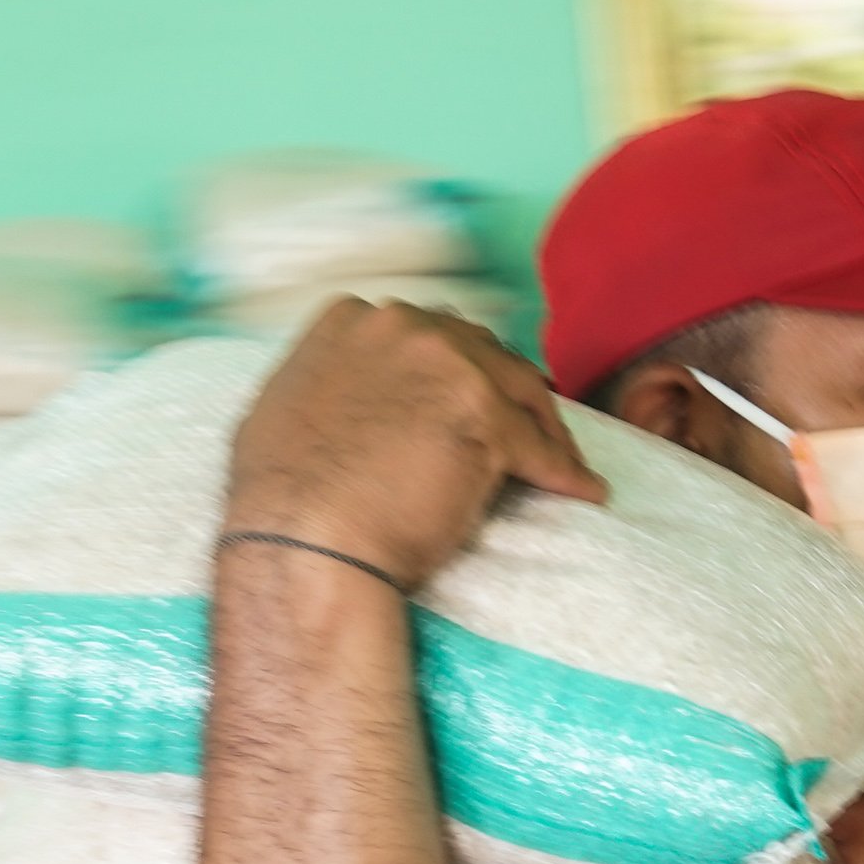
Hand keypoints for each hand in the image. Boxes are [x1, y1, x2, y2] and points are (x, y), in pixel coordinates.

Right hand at [224, 298, 606, 589]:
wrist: (303, 544)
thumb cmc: (280, 499)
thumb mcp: (285, 409)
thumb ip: (327, 381)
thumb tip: (343, 394)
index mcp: (351, 320)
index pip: (426, 336)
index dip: (454, 371)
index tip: (469, 397)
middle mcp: (401, 326)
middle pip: (481, 353)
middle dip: (505, 390)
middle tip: (526, 426)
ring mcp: (447, 366)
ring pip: (520, 390)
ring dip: (545, 427)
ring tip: (561, 460)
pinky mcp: (485, 417)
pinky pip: (540, 447)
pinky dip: (565, 471)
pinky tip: (582, 491)